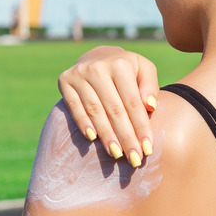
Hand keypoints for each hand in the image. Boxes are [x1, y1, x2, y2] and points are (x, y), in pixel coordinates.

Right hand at [58, 46, 159, 166]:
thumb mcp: (143, 69)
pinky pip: (74, 107)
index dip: (141, 127)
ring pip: (95, 111)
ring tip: (116, 154)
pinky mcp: (64, 81)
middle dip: (126, 137)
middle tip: (134, 159)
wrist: (97, 56)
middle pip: (114, 109)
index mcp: (121, 64)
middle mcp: (98, 67)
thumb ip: (150, 86)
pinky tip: (92, 138)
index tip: (148, 149)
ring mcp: (79, 74)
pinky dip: (82, 122)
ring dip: (106, 135)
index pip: (133, 102)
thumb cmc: (127, 69)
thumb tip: (150, 106)